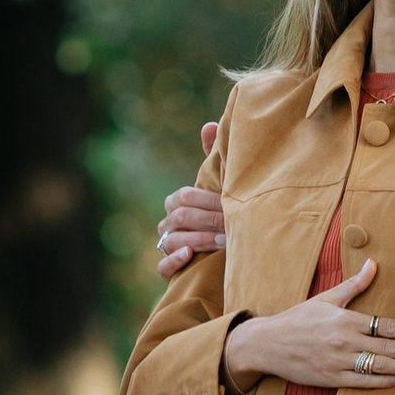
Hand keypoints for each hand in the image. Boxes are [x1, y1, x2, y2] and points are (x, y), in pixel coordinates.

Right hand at [159, 122, 226, 275]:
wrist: (229, 256)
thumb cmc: (223, 215)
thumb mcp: (220, 188)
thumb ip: (214, 159)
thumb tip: (209, 125)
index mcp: (178, 202)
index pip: (184, 196)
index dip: (206, 200)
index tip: (230, 204)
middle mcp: (169, 223)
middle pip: (179, 217)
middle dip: (208, 220)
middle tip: (232, 225)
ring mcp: (166, 246)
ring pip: (172, 240)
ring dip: (199, 239)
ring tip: (223, 242)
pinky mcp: (169, 270)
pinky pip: (162, 266)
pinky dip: (174, 260)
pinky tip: (190, 255)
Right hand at [224, 259, 394, 394]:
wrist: (267, 344)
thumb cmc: (297, 319)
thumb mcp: (326, 299)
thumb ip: (354, 285)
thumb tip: (373, 264)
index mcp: (346, 319)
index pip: (388, 326)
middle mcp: (345, 341)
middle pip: (390, 348)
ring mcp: (339, 362)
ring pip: (380, 366)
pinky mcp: (331, 379)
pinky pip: (363, 381)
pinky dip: (384, 382)